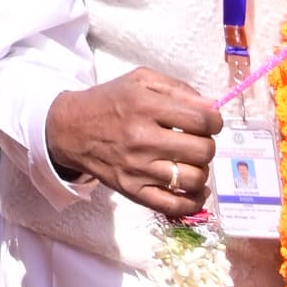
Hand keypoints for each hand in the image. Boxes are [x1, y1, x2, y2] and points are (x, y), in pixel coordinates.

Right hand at [46, 63, 223, 211]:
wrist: (71, 129)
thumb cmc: (110, 101)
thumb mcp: (140, 80)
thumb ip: (179, 89)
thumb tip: (213, 108)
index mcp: (145, 106)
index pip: (202, 120)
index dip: (215, 121)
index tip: (209, 122)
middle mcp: (142, 139)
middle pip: (203, 150)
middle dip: (207, 144)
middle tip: (195, 140)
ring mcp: (138, 169)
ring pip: (194, 178)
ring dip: (200, 170)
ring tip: (189, 161)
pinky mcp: (134, 192)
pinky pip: (176, 206)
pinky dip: (194, 200)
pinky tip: (194, 189)